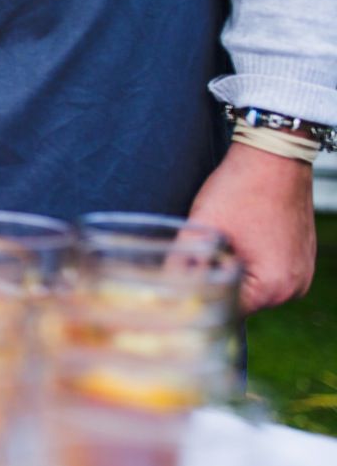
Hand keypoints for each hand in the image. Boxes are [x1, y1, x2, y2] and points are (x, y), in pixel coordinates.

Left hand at [188, 141, 316, 312]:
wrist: (274, 156)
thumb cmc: (242, 188)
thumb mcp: (204, 226)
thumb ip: (182, 262)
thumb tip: (163, 286)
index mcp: (274, 285)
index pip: (226, 310)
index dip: (198, 299)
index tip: (177, 287)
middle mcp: (294, 286)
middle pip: (240, 300)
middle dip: (213, 283)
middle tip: (189, 262)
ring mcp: (301, 272)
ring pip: (251, 285)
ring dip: (229, 270)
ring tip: (214, 245)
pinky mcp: (299, 257)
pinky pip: (266, 271)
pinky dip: (246, 260)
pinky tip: (233, 239)